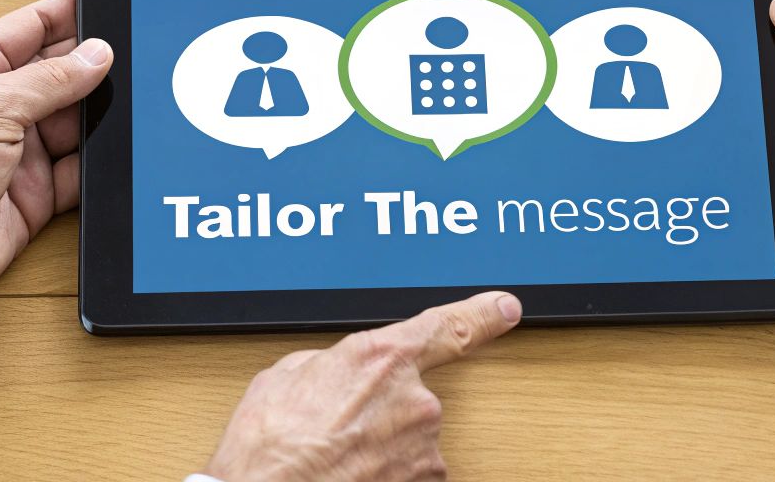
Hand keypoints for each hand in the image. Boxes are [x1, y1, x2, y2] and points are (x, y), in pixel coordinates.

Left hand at [0, 0, 110, 327]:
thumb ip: (49, 80)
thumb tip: (95, 54)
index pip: (31, 28)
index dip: (69, 14)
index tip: (109, 3)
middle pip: (60, 75)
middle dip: (94, 69)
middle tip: (133, 60)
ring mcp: (16, 151)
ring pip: (75, 123)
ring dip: (98, 118)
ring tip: (129, 107)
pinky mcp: (34, 194)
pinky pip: (79, 172)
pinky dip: (98, 165)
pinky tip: (113, 156)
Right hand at [202, 292, 522, 481]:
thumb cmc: (270, 449)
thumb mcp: (286, 377)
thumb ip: (331, 363)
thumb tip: (337, 371)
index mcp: (382, 357)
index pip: (450, 326)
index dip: (483, 315)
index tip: (504, 308)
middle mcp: (414, 400)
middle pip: (415, 394)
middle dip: (382, 408)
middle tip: (337, 425)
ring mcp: (423, 449)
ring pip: (411, 438)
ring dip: (381, 444)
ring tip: (336, 453)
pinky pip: (409, 471)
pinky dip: (383, 473)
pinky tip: (349, 471)